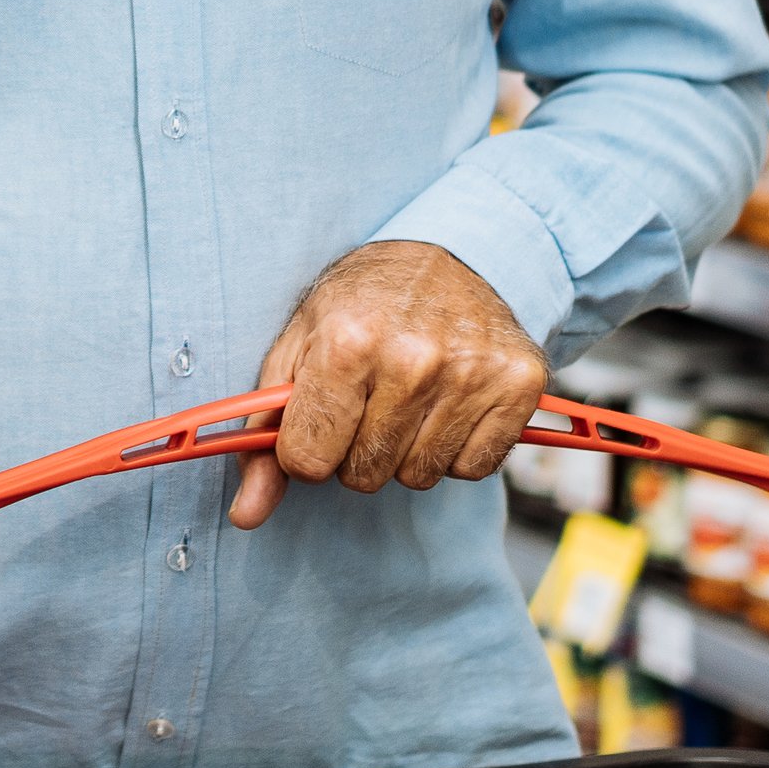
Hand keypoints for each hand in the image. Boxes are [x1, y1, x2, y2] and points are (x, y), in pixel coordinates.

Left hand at [225, 241, 545, 525]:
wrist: (452, 254)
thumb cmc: (364, 303)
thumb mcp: (297, 349)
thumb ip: (264, 433)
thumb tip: (248, 513)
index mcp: (348, 342)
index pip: (308, 458)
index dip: (305, 450)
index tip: (317, 422)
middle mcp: (414, 359)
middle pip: (364, 474)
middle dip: (355, 450)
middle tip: (367, 402)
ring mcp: (473, 372)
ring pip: (419, 477)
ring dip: (405, 451)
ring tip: (407, 399)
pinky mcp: (520, 385)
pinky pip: (472, 469)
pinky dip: (454, 449)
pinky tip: (447, 404)